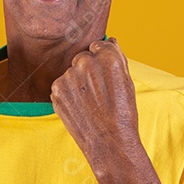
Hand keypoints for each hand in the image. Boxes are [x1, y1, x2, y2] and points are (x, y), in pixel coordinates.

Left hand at [50, 37, 139, 160]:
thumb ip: (117, 57)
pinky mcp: (57, 89)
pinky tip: (80, 107)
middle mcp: (86, 63)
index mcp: (108, 58)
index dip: (102, 61)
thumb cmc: (122, 113)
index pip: (98, 46)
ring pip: (71, 72)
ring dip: (77, 83)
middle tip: (98, 93)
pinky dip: (68, 94)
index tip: (105, 76)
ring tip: (89, 103)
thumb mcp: (127, 81)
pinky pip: (62, 85)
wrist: (109, 142)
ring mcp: (69, 76)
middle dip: (88, 70)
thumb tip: (109, 41)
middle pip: (82, 57)